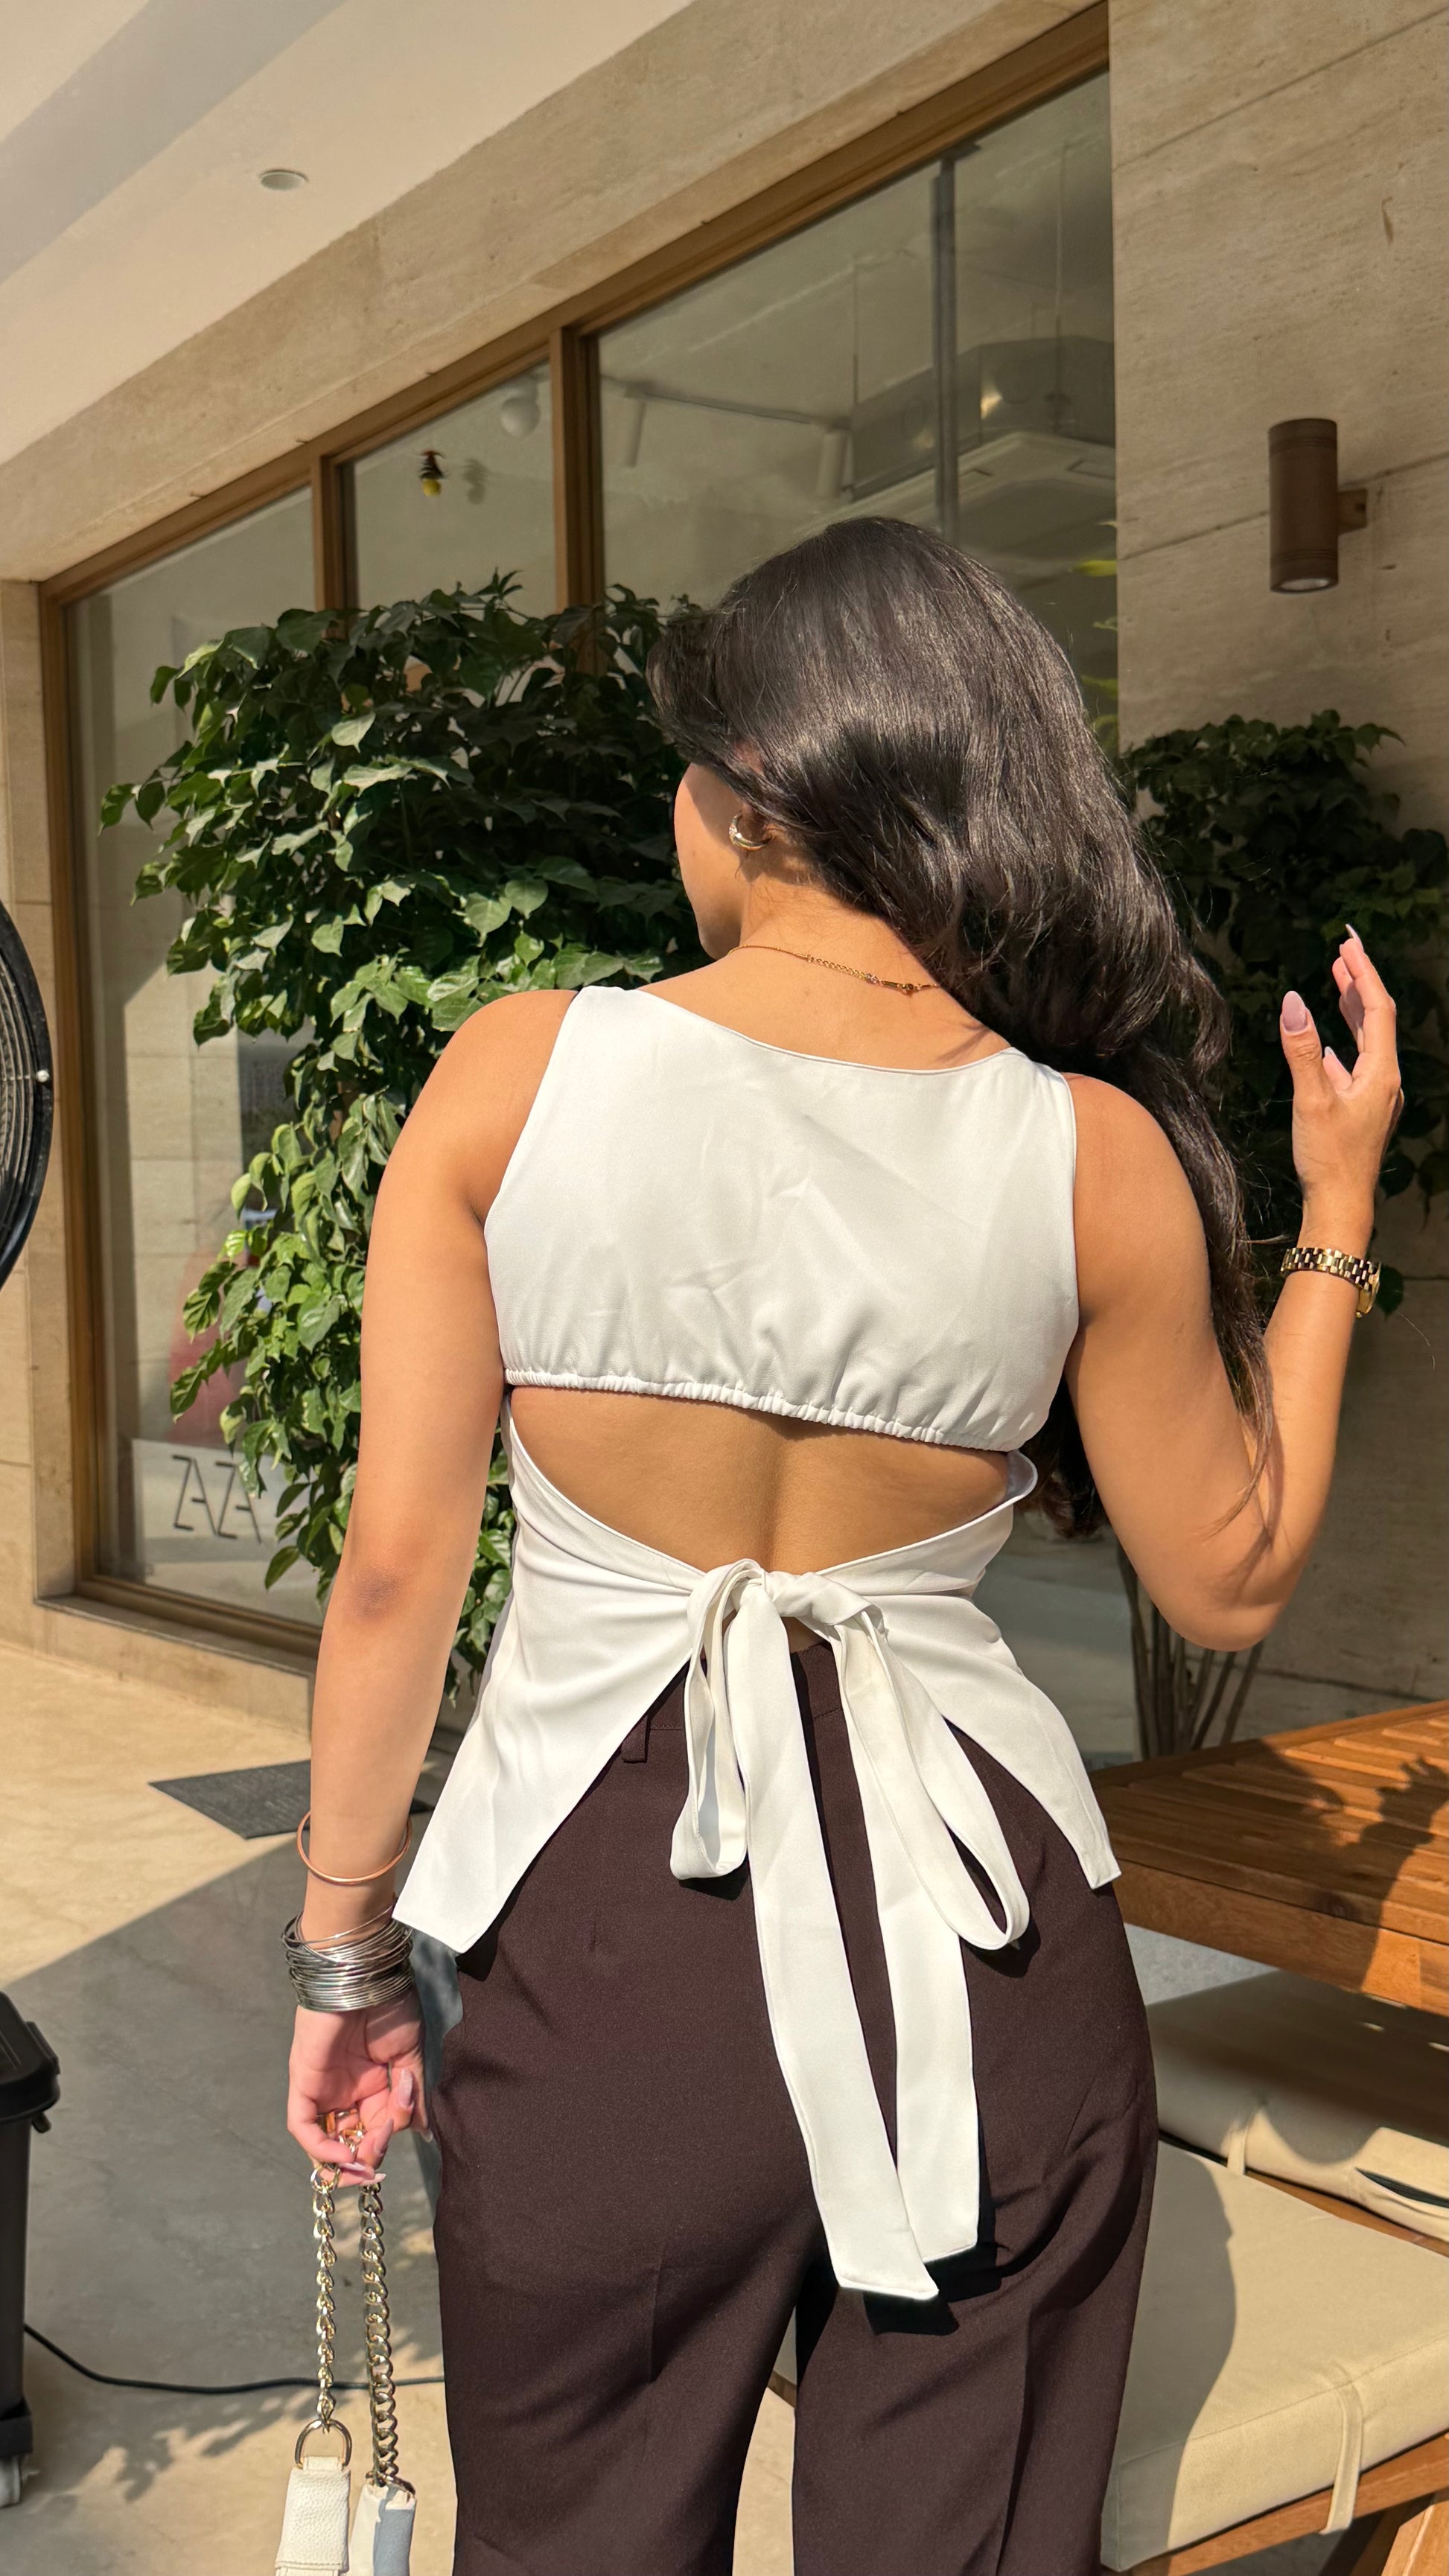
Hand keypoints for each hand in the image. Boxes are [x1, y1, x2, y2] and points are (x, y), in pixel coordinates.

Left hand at [287, 1993, 426, 2184]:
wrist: (366, 1975)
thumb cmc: (391, 2006)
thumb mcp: (410, 2055)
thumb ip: (412, 2096)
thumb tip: (423, 2131)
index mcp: (371, 2083)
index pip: (374, 2127)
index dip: (385, 2141)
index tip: (401, 2137)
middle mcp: (345, 2089)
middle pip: (351, 2138)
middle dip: (367, 2153)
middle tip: (381, 2150)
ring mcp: (322, 2086)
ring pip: (326, 2138)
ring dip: (346, 2156)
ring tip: (366, 2156)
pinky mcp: (304, 2082)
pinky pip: (303, 2125)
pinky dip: (320, 2147)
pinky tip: (344, 2154)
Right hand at [1280, 931, 1401, 1236]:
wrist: (1341, 1206)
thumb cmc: (1329, 1159)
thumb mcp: (1312, 1100)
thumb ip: (1301, 1050)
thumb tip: (1293, 1001)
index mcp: (1381, 1073)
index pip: (1377, 1008)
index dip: (1363, 972)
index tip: (1348, 943)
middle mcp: (1385, 1080)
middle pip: (1376, 1019)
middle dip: (1359, 983)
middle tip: (1342, 952)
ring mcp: (1375, 1095)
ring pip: (1366, 1041)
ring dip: (1351, 1009)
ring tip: (1338, 981)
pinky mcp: (1362, 1110)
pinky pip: (1356, 1064)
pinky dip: (1343, 1044)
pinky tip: (1326, 1043)